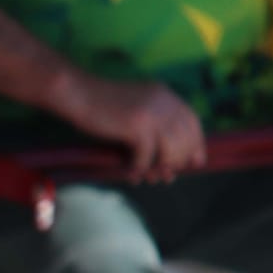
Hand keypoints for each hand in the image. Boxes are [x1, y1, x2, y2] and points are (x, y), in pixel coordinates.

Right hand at [63, 74, 205, 182]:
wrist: (77, 93)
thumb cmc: (99, 106)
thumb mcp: (134, 109)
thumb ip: (152, 123)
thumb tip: (168, 154)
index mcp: (164, 94)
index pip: (192, 120)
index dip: (196, 143)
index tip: (196, 161)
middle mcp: (163, 101)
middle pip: (185, 137)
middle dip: (179, 161)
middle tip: (167, 176)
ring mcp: (152, 112)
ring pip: (170, 149)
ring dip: (161, 168)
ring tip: (151, 178)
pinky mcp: (137, 124)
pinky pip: (146, 156)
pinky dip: (139, 169)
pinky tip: (132, 175)